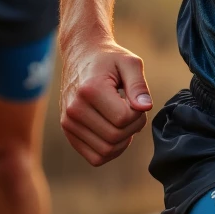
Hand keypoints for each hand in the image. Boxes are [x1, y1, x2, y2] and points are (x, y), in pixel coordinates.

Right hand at [60, 36, 152, 165]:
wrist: (81, 56)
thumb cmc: (109, 59)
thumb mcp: (129, 62)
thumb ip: (139, 85)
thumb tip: (145, 107)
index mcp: (90, 90)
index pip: (123, 119)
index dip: (138, 113)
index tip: (136, 100)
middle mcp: (74, 109)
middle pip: (114, 138)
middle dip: (133, 127)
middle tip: (133, 110)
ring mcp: (68, 122)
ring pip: (105, 151)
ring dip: (123, 141)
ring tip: (124, 120)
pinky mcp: (68, 132)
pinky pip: (95, 157)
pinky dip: (111, 151)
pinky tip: (116, 132)